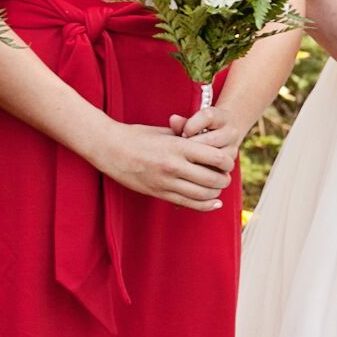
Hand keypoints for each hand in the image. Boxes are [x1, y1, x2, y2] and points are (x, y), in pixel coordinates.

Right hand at [85, 119, 237, 211]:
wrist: (109, 148)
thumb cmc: (137, 136)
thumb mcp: (164, 131)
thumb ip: (187, 136)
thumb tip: (208, 140)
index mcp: (178, 146)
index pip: (216, 157)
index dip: (227, 161)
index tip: (227, 160)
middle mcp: (174, 166)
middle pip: (213, 179)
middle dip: (225, 179)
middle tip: (226, 175)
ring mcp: (166, 182)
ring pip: (203, 195)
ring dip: (216, 192)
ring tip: (217, 187)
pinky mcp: (159, 193)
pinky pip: (188, 204)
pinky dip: (205, 205)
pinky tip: (213, 202)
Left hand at [168, 96, 254, 167]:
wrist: (224, 135)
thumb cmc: (201, 128)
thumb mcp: (194, 122)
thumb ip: (182, 122)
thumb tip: (173, 120)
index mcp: (222, 117)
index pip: (208, 117)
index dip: (191, 125)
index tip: (183, 132)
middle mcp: (231, 132)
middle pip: (211, 139)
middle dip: (193, 145)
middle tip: (183, 150)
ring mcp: (233, 149)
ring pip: (216, 156)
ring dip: (199, 159)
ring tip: (189, 159)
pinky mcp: (230, 164)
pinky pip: (217, 169)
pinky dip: (204, 169)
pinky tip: (195, 168)